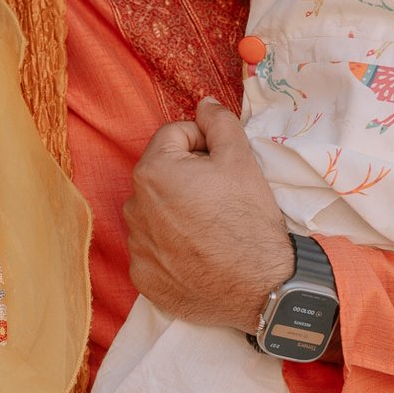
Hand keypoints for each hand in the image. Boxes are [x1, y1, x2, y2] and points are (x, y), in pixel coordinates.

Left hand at [124, 99, 291, 328]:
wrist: (260, 288)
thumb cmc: (249, 220)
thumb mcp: (241, 160)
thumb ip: (218, 123)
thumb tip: (204, 103)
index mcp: (152, 172)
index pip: (173, 136)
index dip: (202, 143)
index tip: (223, 163)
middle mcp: (133, 207)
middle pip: (161, 175)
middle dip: (187, 178)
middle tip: (220, 197)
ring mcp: (136, 247)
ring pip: (155, 212)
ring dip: (176, 212)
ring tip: (210, 228)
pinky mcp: (143, 277)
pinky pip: (153, 250)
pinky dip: (172, 248)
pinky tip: (199, 255)